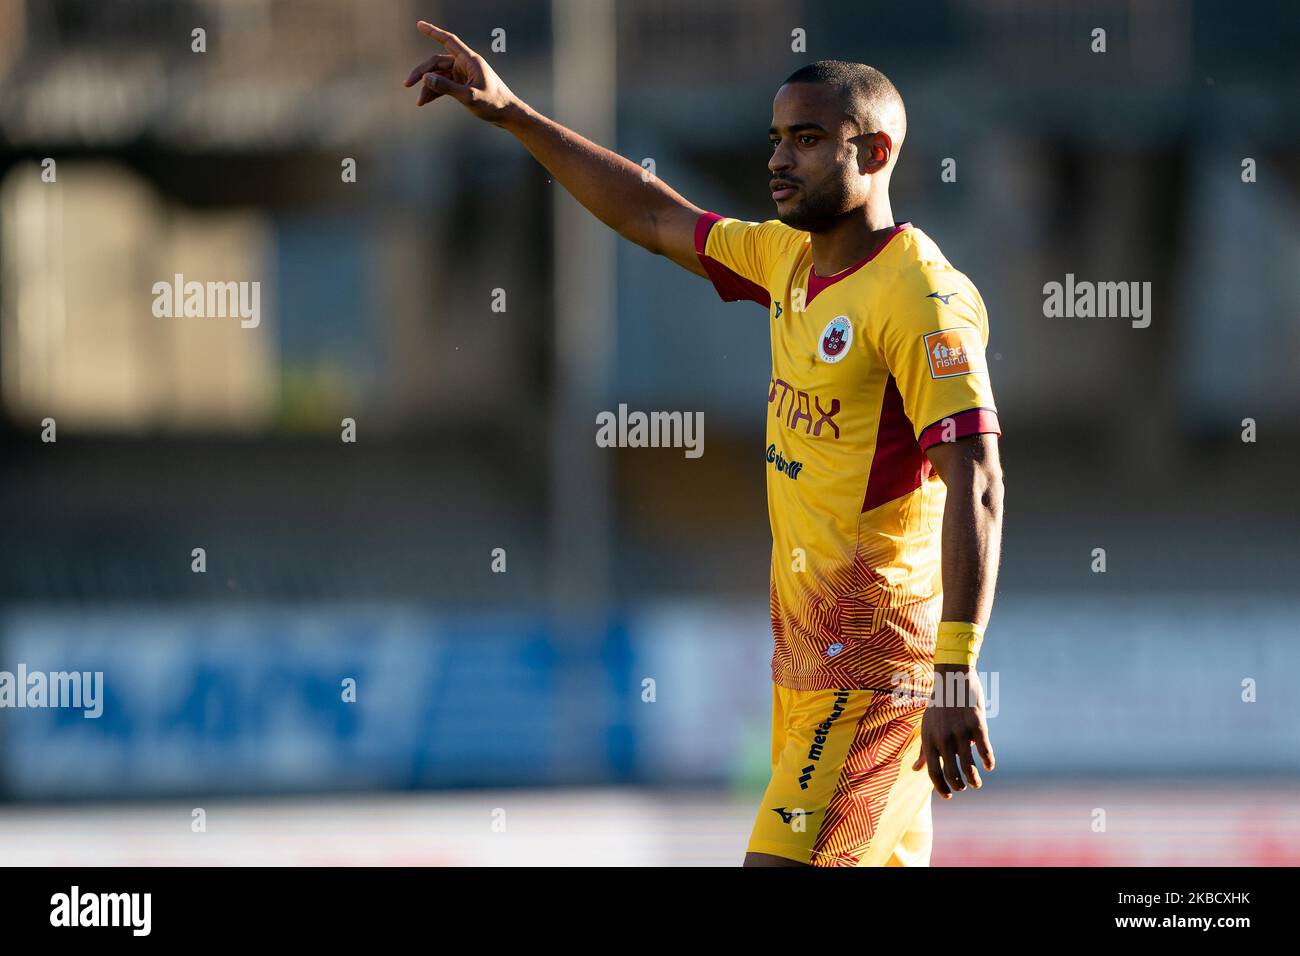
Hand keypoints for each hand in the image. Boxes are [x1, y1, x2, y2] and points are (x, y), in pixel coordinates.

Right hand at [403, 21, 521, 124]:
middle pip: (437, 62)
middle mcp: (466, 64)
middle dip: (422, 72)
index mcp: (470, 60)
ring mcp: (464, 74)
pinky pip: (444, 84)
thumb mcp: (469, 97)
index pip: (448, 40)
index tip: (419, 25)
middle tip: (407, 84)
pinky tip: (425, 101)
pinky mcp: (463, 85)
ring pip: (439, 75)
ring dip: (428, 86)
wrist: (508, 115)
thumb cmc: (493, 104)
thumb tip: (426, 78)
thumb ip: (447, 88)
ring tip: (419, 102)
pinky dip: (435, 91)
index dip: (433, 32)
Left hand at [911, 664, 995, 798]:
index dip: (941, 788)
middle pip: (951, 772)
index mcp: (929, 739)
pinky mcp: (976, 724)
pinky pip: (984, 750)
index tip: (949, 796)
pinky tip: (989, 766)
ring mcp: (960, 731)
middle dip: (958, 785)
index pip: (933, 772)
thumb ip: (924, 750)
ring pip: (968, 765)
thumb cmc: (939, 705)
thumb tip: (915, 770)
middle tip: (964, 788)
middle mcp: (943, 737)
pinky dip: (988, 761)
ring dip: (974, 780)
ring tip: (977, 784)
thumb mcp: (927, 726)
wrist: (952, 677)